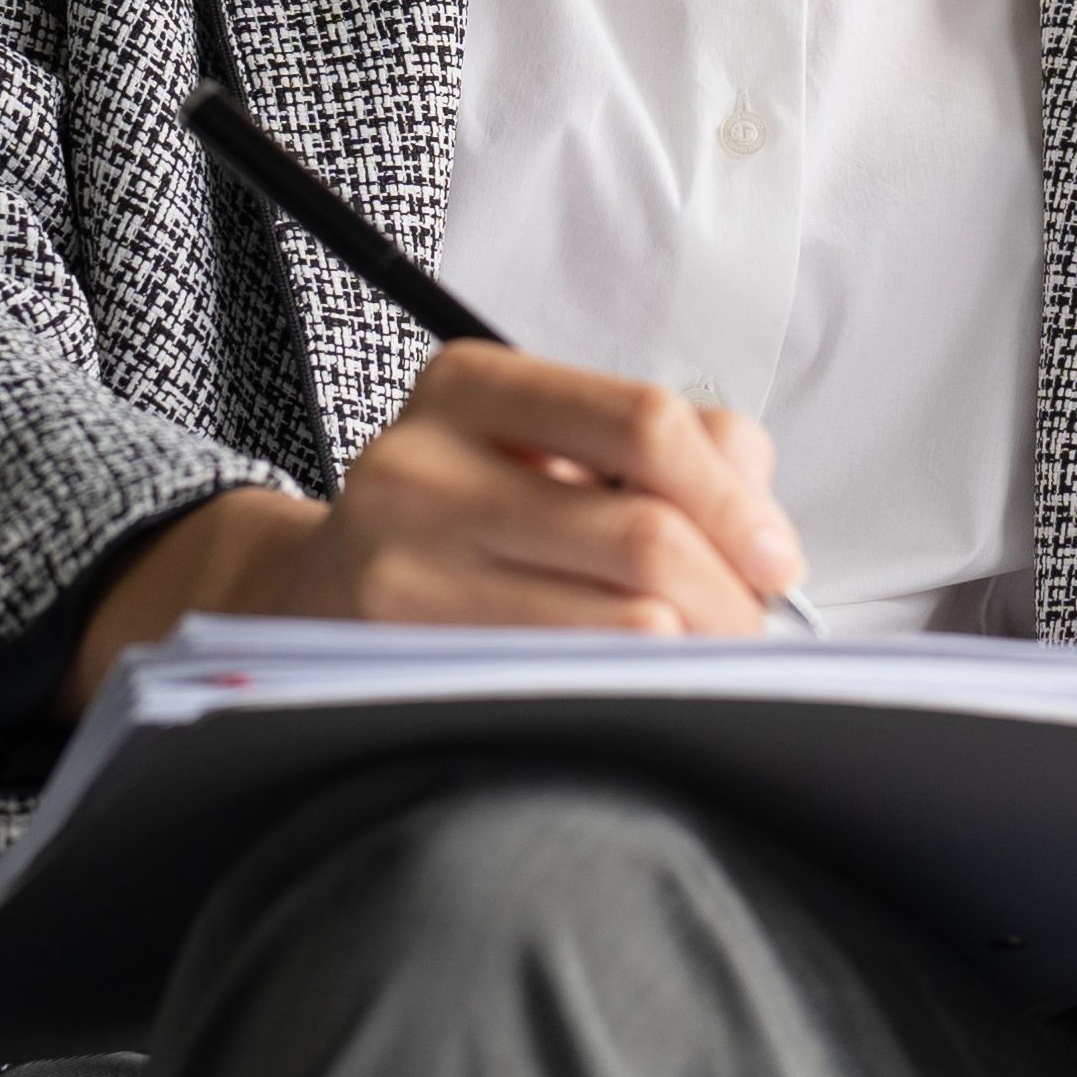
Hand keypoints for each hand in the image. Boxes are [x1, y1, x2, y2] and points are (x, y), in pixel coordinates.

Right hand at [68, 347, 807, 691]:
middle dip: (729, 598)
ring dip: (692, 654)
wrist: (301, 603)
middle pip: (643, 533)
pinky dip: (628, 690)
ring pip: (618, 622)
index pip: (646, 422)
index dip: (735, 501)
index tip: (775, 557)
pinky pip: (562, 681)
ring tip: (699, 663)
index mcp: (474, 386)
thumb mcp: (541, 449)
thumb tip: (762, 517)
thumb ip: (669, 448)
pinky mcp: (396, 650)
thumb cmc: (454, 528)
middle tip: (748, 633)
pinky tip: (634, 690)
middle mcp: (422, 460)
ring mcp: (398, 558)